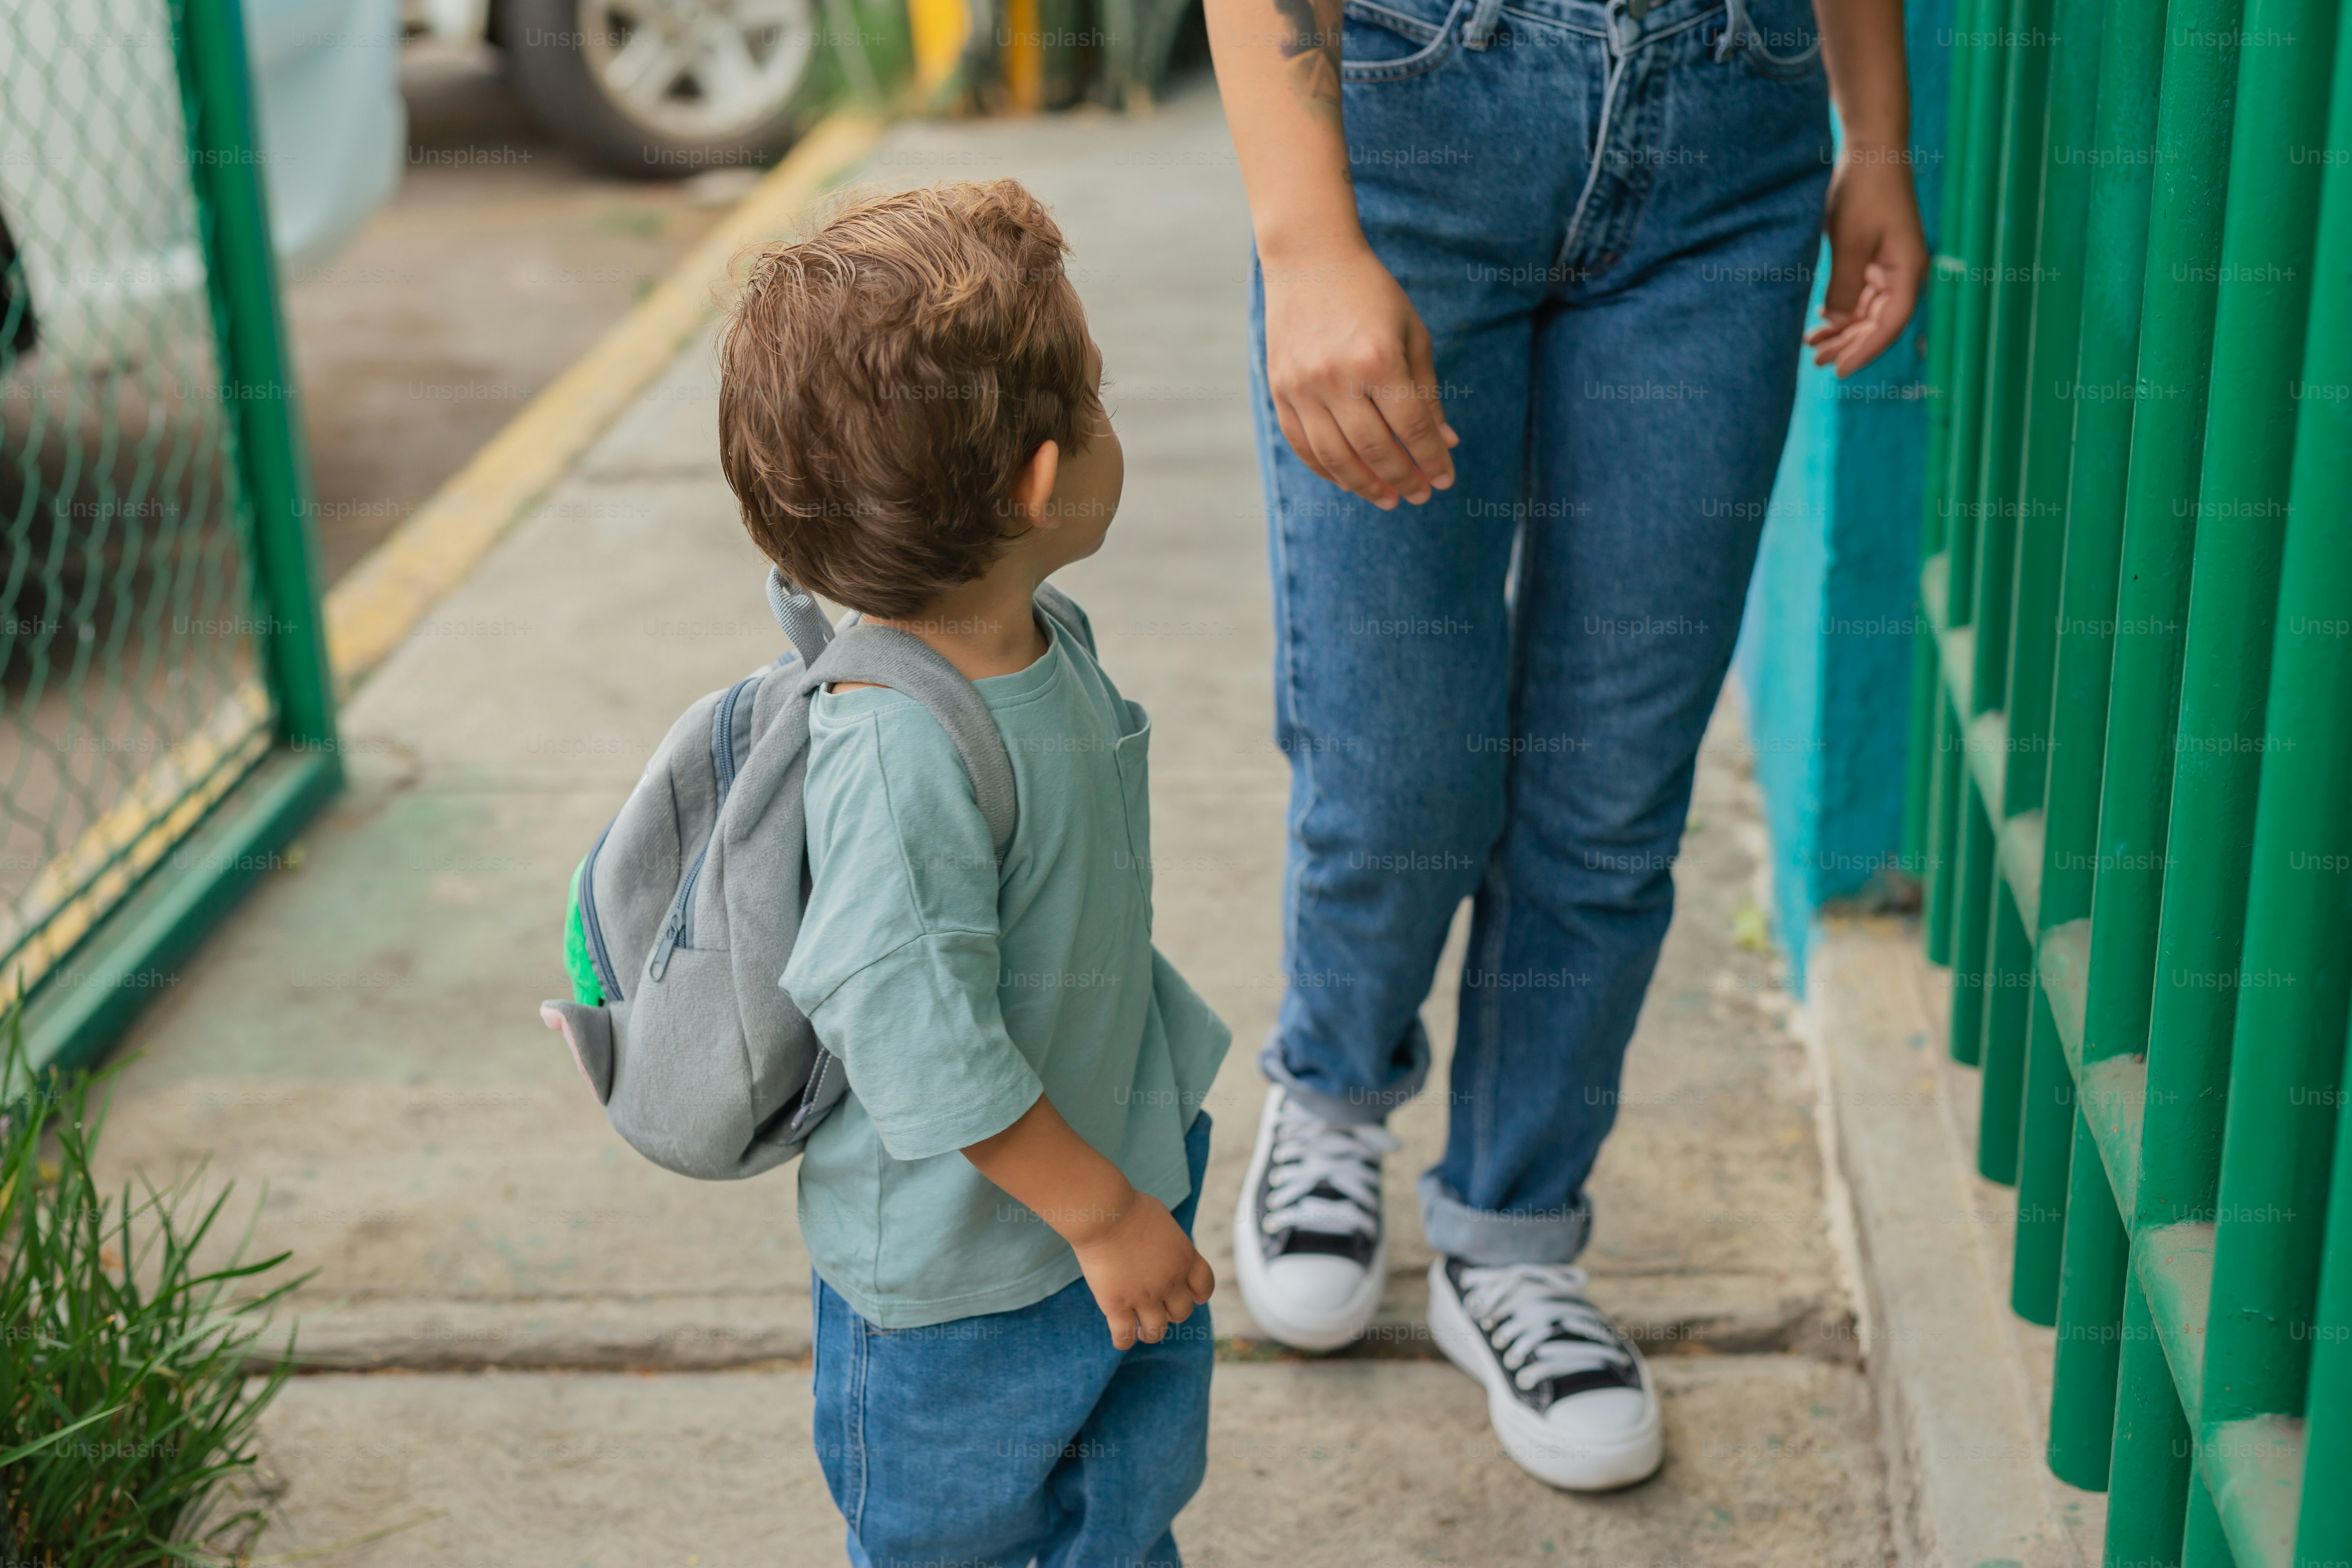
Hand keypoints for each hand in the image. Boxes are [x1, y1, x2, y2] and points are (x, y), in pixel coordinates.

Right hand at [1068, 1192, 1216, 1349]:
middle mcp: (1170, 1282)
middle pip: (1182, 1312)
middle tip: (1158, 1306)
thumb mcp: (1164, 1221)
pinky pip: (1124, 1336)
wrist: (1104, 1214)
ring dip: (1151, 1332)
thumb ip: (1170, 1242)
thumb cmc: (1130, 1208)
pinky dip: (1124, 1340)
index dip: (1197, 1294)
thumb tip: (1166, 1249)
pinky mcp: (1117, 1305)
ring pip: (1157, 1330)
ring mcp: (1144, 1296)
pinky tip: (1121, 1337)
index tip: (1190, 1295)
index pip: (1204, 1287)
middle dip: (1172, 1311)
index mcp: (1185, 1258)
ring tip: (1142, 1329)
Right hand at [1261, 242, 1459, 509]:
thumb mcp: (1411, 334)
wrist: (1309, 260)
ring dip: (1364, 485)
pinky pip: (1303, 445)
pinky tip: (1349, 479)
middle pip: (1375, 449)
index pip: (1412, 427)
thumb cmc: (1371, 294)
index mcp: (1378, 359)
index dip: (1432, 459)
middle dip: (1403, 478)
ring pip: (1335, 457)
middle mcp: (1336, 377)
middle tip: (1420, 495)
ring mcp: (1303, 386)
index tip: (1446, 479)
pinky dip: (1326, 469)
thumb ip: (1427, 392)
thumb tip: (1445, 443)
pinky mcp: (1280, 389)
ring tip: (1388, 497)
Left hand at [1805, 154, 1927, 376]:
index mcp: (1908, 271)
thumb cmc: (1864, 192)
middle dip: (1848, 344)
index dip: (1865, 351)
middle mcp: (1904, 273)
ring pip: (1867, 311)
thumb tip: (1836, 321)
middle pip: (1878, 323)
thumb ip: (1843, 286)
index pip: (1889, 325)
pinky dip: (1842, 308)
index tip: (1839, 371)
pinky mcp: (1875, 258)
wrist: (1870, 152)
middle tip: (1816, 360)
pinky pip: (1861, 294)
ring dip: (1842, 329)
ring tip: (1812, 345)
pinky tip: (1821, 320)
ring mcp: (1890, 266)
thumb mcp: (1849, 243)